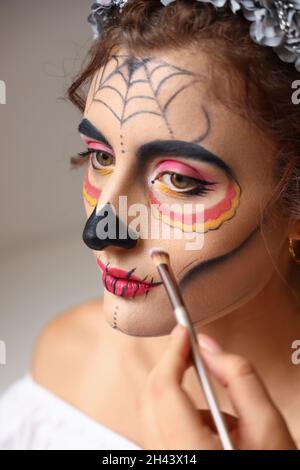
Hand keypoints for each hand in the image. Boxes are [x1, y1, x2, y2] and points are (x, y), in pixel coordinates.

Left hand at [137, 324, 296, 449]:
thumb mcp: (268, 427)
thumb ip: (240, 378)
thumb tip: (209, 347)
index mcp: (189, 451)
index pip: (163, 388)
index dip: (172, 353)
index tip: (182, 332)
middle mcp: (166, 458)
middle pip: (150, 397)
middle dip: (168, 364)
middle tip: (186, 346)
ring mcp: (160, 461)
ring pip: (149, 412)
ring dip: (170, 385)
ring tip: (197, 376)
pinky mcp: (163, 461)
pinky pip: (157, 428)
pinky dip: (173, 410)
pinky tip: (207, 418)